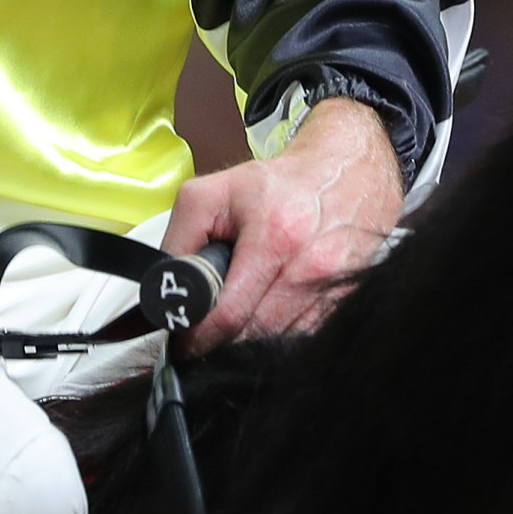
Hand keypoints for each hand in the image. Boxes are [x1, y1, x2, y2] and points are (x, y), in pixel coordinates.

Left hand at [165, 97, 401, 344]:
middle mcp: (311, 267)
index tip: (185, 340)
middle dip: (223, 337)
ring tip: (244, 308)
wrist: (348, 171)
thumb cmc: (279, 185)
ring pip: (279, 342)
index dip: (198, 336)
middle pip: (253, 336)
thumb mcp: (211, 194)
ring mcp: (334, 288)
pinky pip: (305, 337)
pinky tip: (276, 307)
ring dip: (254, 336)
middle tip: (210, 322)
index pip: (228, 315)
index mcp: (275, 236)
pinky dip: (283, 331)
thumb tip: (164, 293)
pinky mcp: (348, 301)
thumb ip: (179, 241)